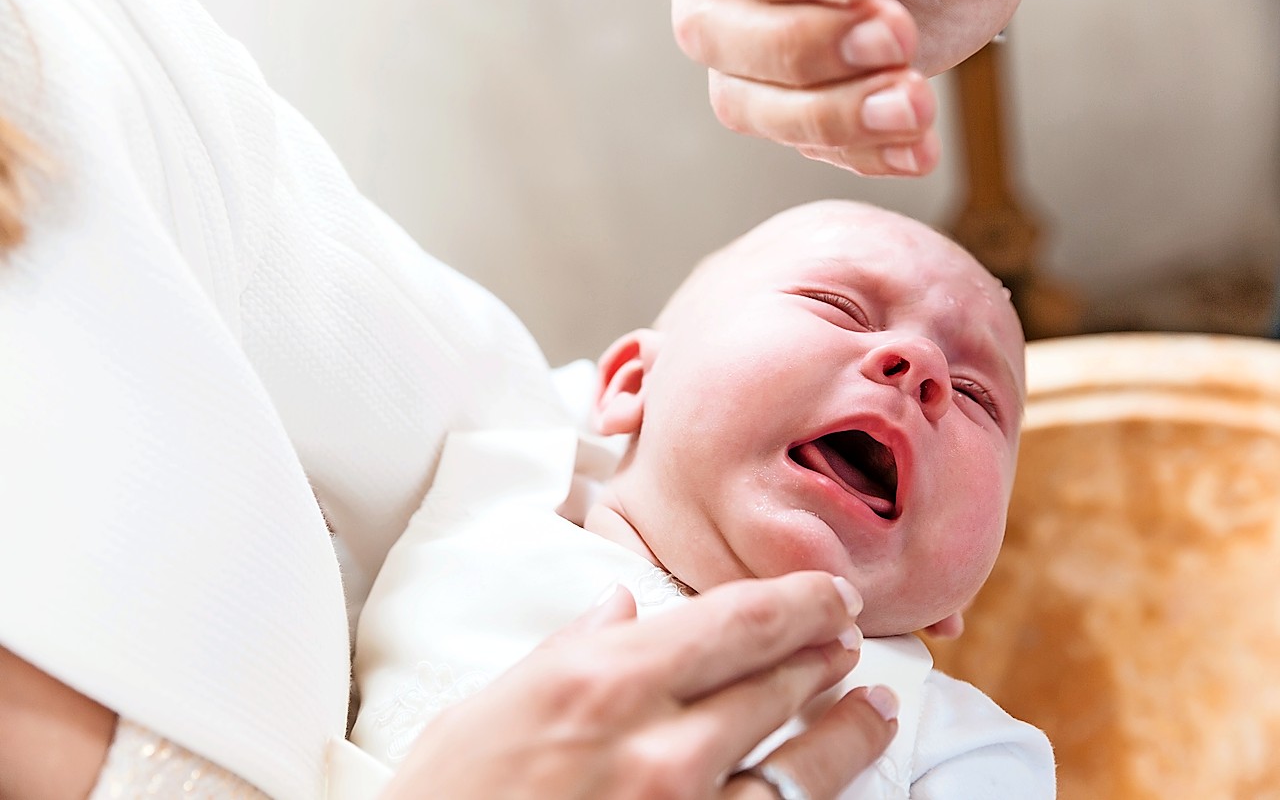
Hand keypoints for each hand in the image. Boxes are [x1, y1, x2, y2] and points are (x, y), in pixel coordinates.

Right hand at [385, 572, 897, 798]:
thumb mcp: (488, 711)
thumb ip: (568, 652)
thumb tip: (621, 608)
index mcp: (604, 682)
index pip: (735, 623)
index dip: (797, 603)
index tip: (828, 592)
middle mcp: (660, 744)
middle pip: (777, 683)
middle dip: (825, 653)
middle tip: (850, 637)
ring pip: (801, 765)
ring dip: (847, 730)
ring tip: (872, 706)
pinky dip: (811, 799)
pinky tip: (828, 787)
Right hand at [668, 0, 1033, 175]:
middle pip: (713, 37)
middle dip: (809, 45)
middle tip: (895, 36)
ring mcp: (754, 67)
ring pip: (749, 107)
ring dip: (836, 113)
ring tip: (913, 104)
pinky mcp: (802, 115)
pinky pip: (814, 150)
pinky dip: (870, 152)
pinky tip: (918, 147)